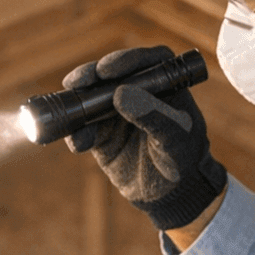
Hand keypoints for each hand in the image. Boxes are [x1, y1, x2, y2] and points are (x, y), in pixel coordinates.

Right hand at [63, 47, 226, 230]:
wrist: (170, 194)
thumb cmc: (182, 158)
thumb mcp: (173, 138)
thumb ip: (152, 115)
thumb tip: (121, 94)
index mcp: (164, 85)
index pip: (146, 61)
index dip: (126, 59)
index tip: (108, 69)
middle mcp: (137, 91)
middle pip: (111, 73)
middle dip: (92, 75)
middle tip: (80, 82)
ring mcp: (115, 111)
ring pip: (91, 97)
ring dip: (77, 102)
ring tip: (71, 114)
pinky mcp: (100, 133)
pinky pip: (82, 128)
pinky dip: (76, 133)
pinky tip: (79, 143)